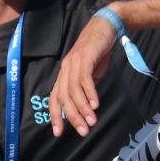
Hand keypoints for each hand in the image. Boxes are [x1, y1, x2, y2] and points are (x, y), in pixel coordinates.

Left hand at [49, 16, 114, 137]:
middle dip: (72, 117)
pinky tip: (95, 104)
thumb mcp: (90, 74)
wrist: (104, 27)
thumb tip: (87, 107)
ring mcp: (74, 63)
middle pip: (64, 98)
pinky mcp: (85, 57)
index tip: (58, 133)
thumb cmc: (97, 52)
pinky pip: (85, 79)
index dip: (55, 116)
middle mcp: (65, 70)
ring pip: (74, 91)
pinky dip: (90, 93)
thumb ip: (86, 89)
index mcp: (64, 75)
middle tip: (83, 131)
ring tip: (91, 121)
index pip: (55, 99)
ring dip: (83, 108)